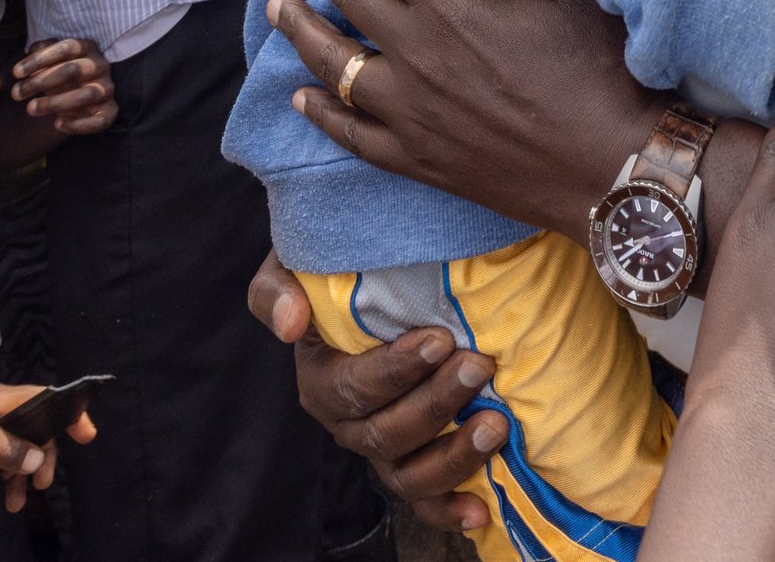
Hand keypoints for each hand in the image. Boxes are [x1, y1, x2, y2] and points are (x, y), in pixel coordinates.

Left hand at [0, 383, 95, 511]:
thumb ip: (5, 448)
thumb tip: (37, 458)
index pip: (45, 399)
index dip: (68, 414)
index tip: (85, 437)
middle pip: (32, 431)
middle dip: (41, 458)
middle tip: (41, 485)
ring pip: (11, 451)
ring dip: (16, 476)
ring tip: (13, 505)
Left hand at [8, 39, 115, 136]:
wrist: (75, 97)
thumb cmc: (55, 76)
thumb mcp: (42, 64)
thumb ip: (28, 63)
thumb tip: (7, 69)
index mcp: (87, 47)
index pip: (66, 47)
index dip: (40, 59)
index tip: (16, 72)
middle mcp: (100, 66)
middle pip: (73, 70)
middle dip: (42, 82)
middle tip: (16, 94)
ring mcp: (107, 88)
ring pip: (86, 94)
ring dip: (56, 103)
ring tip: (30, 109)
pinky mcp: (110, 111)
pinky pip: (100, 120)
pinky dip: (79, 124)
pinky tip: (57, 124)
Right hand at [247, 252, 503, 533]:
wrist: (374, 278)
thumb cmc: (339, 268)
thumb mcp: (295, 263)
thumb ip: (278, 289)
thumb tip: (290, 324)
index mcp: (321, 379)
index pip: (353, 388)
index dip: (395, 371)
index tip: (440, 340)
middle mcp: (348, 423)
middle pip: (386, 433)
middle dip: (436, 402)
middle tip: (479, 365)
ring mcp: (383, 448)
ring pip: (408, 474)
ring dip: (453, 456)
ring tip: (496, 424)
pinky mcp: (414, 462)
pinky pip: (425, 501)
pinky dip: (450, 510)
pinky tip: (479, 510)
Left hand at [265, 0, 655, 237]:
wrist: (611, 169)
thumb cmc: (600, 71)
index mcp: (451, 4)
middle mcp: (417, 54)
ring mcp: (410, 112)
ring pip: (332, 63)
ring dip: (299, 28)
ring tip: (276, 5)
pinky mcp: (416, 159)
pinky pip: (351, 134)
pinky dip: (320, 113)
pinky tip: (300, 98)